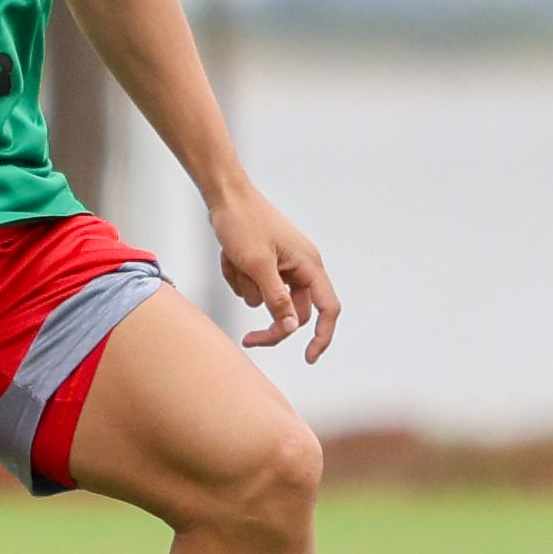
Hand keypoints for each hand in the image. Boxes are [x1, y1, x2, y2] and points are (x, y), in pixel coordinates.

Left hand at [209, 178, 340, 361]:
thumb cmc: (243, 223)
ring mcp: (283, 266)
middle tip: (247, 339)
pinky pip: (254, 287)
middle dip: (270, 322)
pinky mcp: (265, 265)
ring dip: (247, 288)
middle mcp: (301, 267)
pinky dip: (239, 278)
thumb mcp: (257, 264)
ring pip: (268, 301)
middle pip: (293, 313)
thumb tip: (291, 327)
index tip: (309, 358)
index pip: (327, 309)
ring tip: (234, 261)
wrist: (225, 196)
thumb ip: (276, 298)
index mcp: (308, 265)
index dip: (322, 336)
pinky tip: (229, 258)